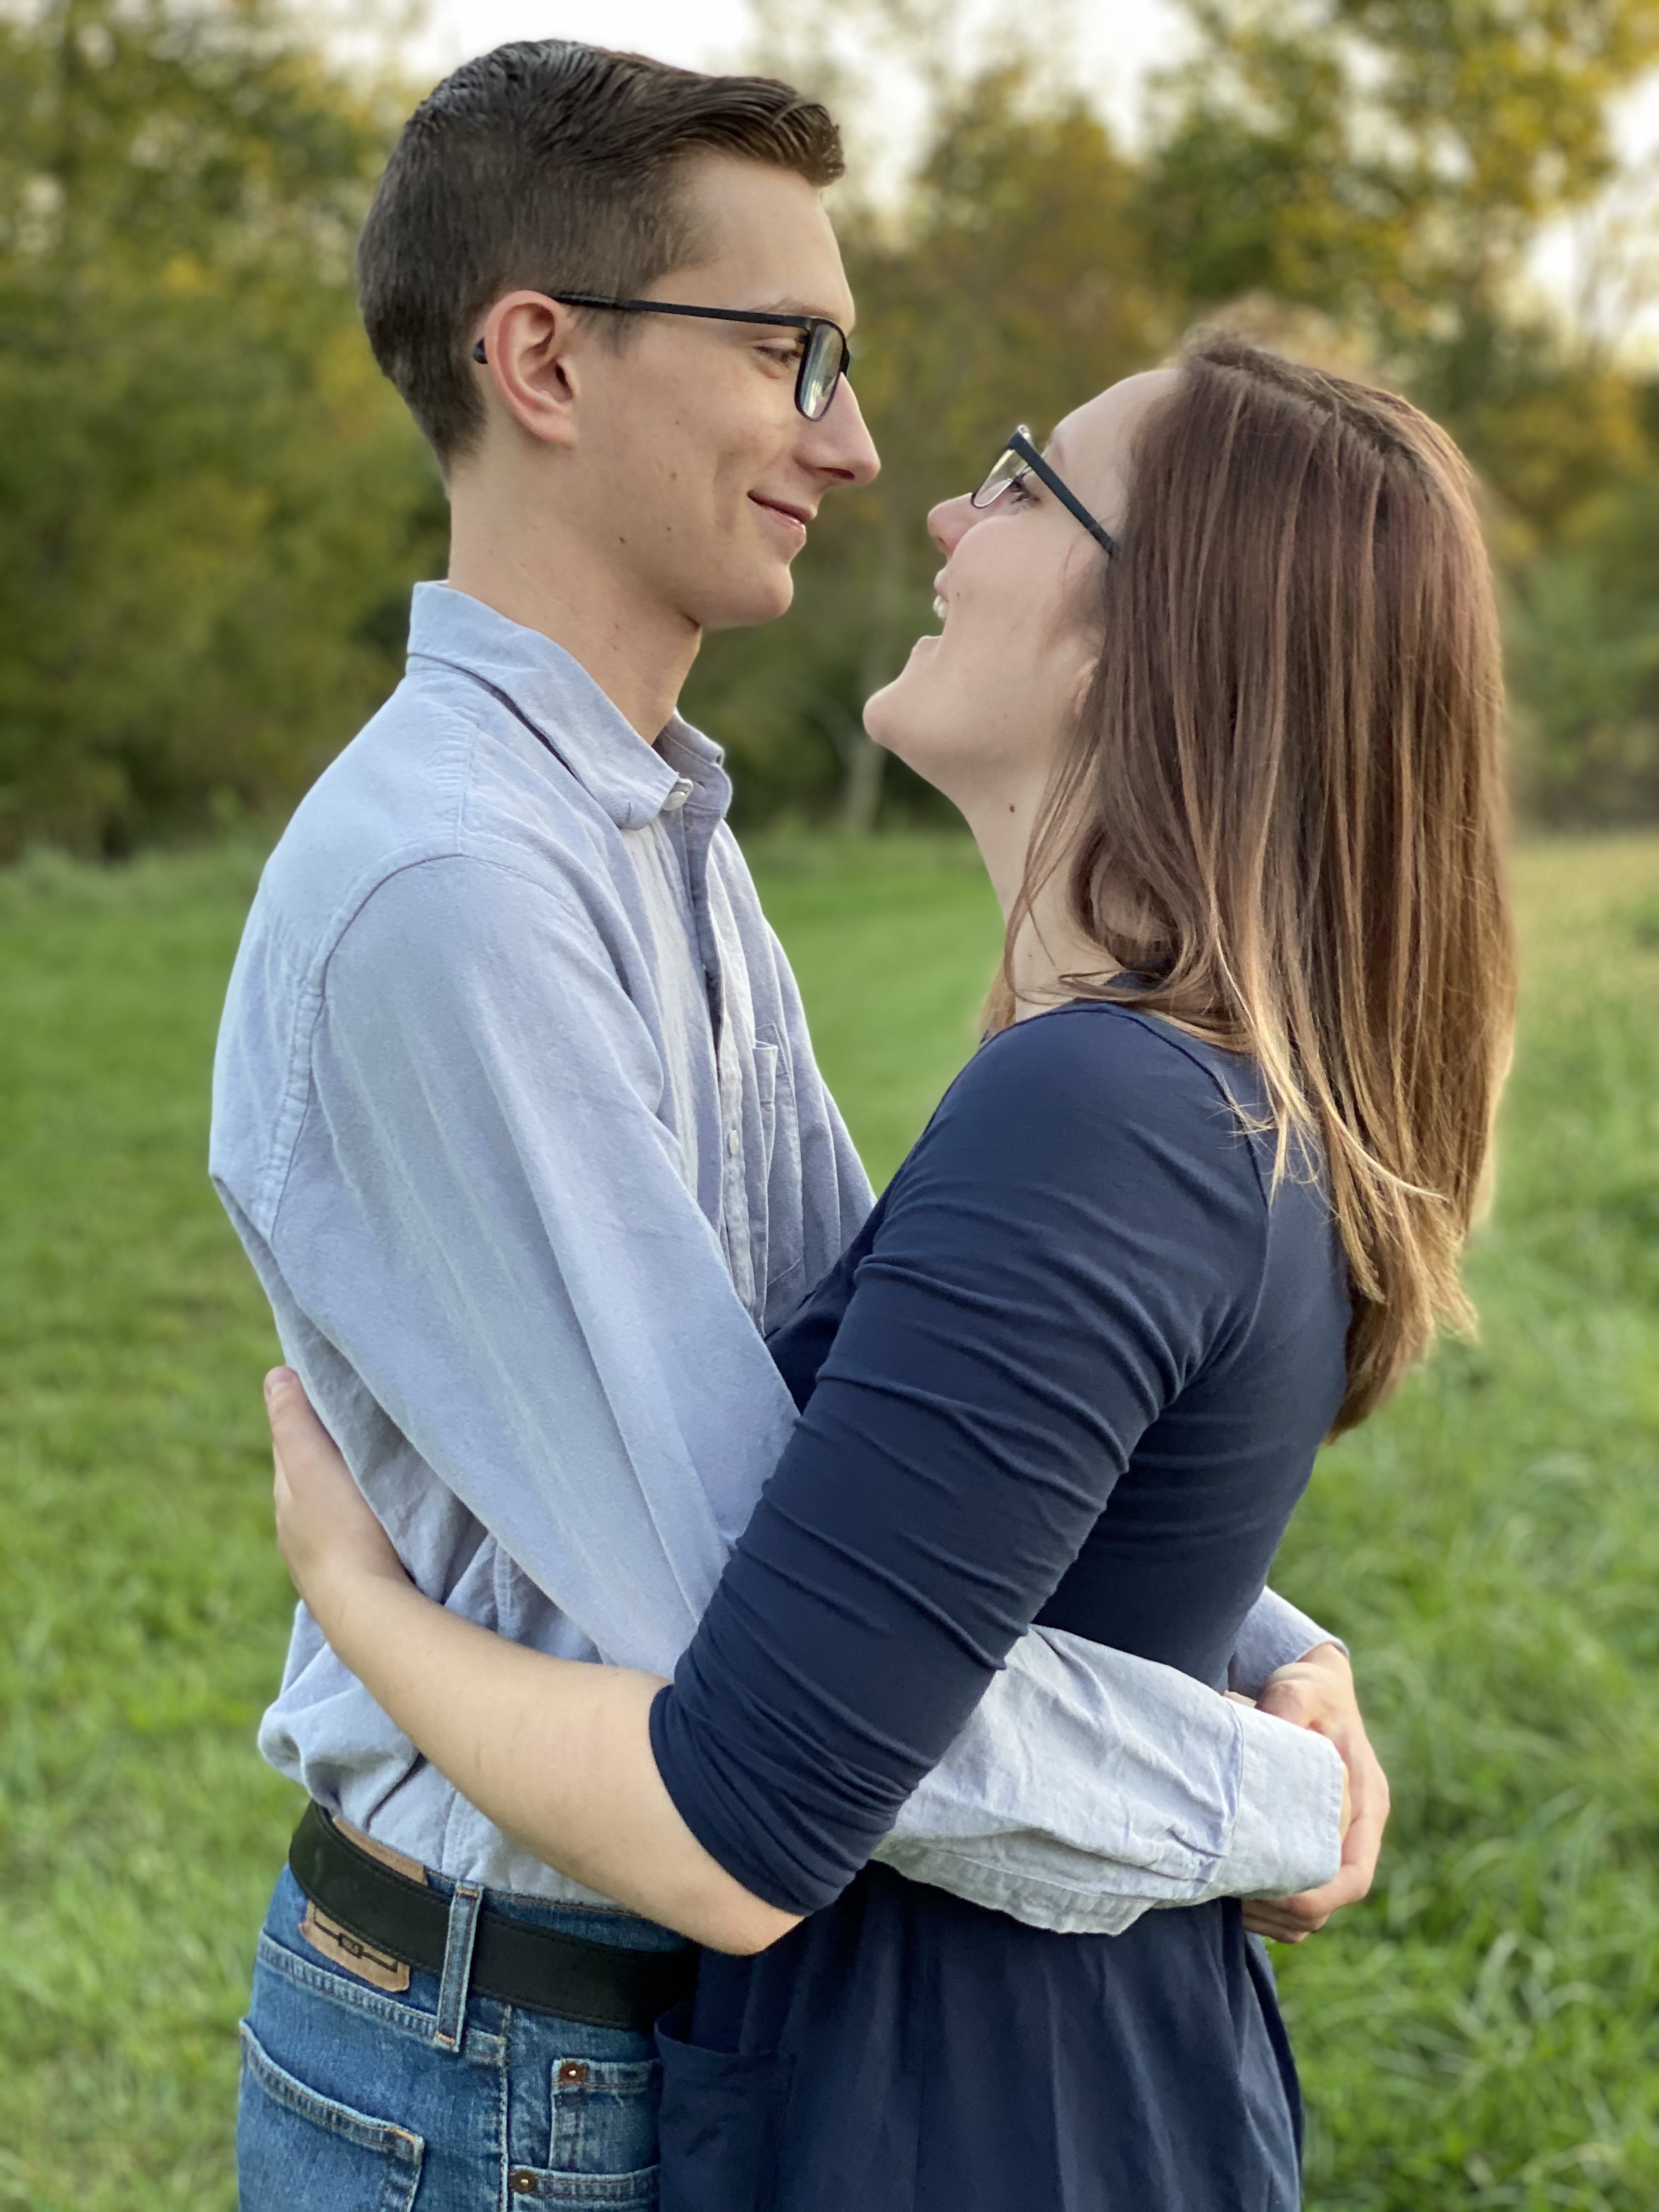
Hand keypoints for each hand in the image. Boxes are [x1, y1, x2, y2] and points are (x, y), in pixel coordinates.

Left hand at [266, 1367, 406, 1631]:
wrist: (367, 1610)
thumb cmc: (341, 1531)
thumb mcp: (311, 1465)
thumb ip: (292, 1421)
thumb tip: (276, 1376)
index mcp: (286, 1494)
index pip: (290, 1442)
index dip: (307, 1414)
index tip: (331, 1389)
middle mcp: (296, 1527)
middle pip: (309, 1474)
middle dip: (326, 1450)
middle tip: (358, 1422)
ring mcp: (321, 1557)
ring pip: (330, 1507)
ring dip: (344, 1487)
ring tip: (372, 1469)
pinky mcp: (350, 1577)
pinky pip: (351, 1533)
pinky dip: (358, 1517)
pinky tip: (378, 1519)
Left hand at [1240, 1641, 1389, 1944]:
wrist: (1311, 1689)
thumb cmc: (1309, 1691)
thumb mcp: (1299, 1690)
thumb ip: (1286, 1708)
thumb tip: (1267, 1736)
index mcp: (1367, 1804)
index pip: (1354, 1875)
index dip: (1318, 1896)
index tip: (1276, 1896)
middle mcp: (1355, 1833)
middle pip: (1329, 1902)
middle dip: (1285, 1911)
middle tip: (1234, 1896)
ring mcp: (1333, 1844)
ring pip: (1310, 1910)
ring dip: (1273, 1915)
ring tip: (1228, 1896)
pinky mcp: (1308, 1846)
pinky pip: (1293, 1898)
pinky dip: (1267, 1908)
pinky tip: (1231, 1890)